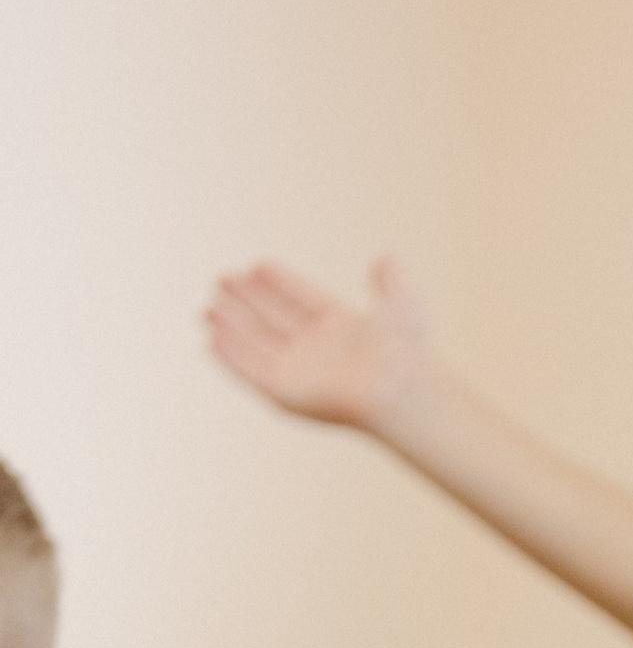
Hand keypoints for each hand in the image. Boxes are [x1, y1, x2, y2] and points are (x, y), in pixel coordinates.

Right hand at [204, 255, 432, 435]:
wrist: (401, 389)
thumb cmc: (408, 354)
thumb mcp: (404, 306)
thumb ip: (392, 282)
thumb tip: (388, 256)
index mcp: (340, 327)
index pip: (302, 298)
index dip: (280, 283)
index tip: (258, 265)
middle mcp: (318, 349)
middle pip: (274, 319)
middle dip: (247, 300)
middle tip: (222, 278)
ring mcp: (302, 371)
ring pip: (258, 343)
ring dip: (233, 325)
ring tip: (209, 306)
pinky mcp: (287, 392)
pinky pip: (252, 371)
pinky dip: (232, 356)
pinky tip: (212, 339)